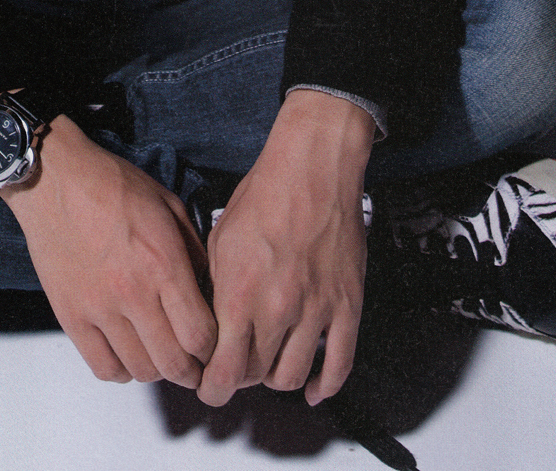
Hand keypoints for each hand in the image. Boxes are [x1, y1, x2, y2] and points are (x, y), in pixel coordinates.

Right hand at [0, 115, 217, 388]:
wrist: (56, 180)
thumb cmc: (114, 186)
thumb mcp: (169, 206)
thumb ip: (193, 250)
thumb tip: (206, 291)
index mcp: (164, 263)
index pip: (200, 335)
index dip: (212, 347)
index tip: (212, 343)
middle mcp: (133, 293)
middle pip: (173, 363)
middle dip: (190, 370)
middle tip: (193, 363)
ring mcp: (99, 309)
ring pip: (139, 370)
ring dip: (156, 369)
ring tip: (159, 354)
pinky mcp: (71, 317)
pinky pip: (102, 366)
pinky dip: (121, 369)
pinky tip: (127, 352)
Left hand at [198, 89, 374, 407]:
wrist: (314, 166)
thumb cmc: (266, 193)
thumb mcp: (220, 238)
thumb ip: (214, 288)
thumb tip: (208, 324)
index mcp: (240, 293)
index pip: (223, 370)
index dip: (213, 387)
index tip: (209, 387)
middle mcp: (278, 309)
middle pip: (255, 375)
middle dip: (241, 377)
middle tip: (237, 368)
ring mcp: (316, 310)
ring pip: (291, 376)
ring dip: (276, 378)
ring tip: (269, 365)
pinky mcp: (346, 305)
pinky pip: (339, 364)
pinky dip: (324, 386)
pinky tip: (313, 389)